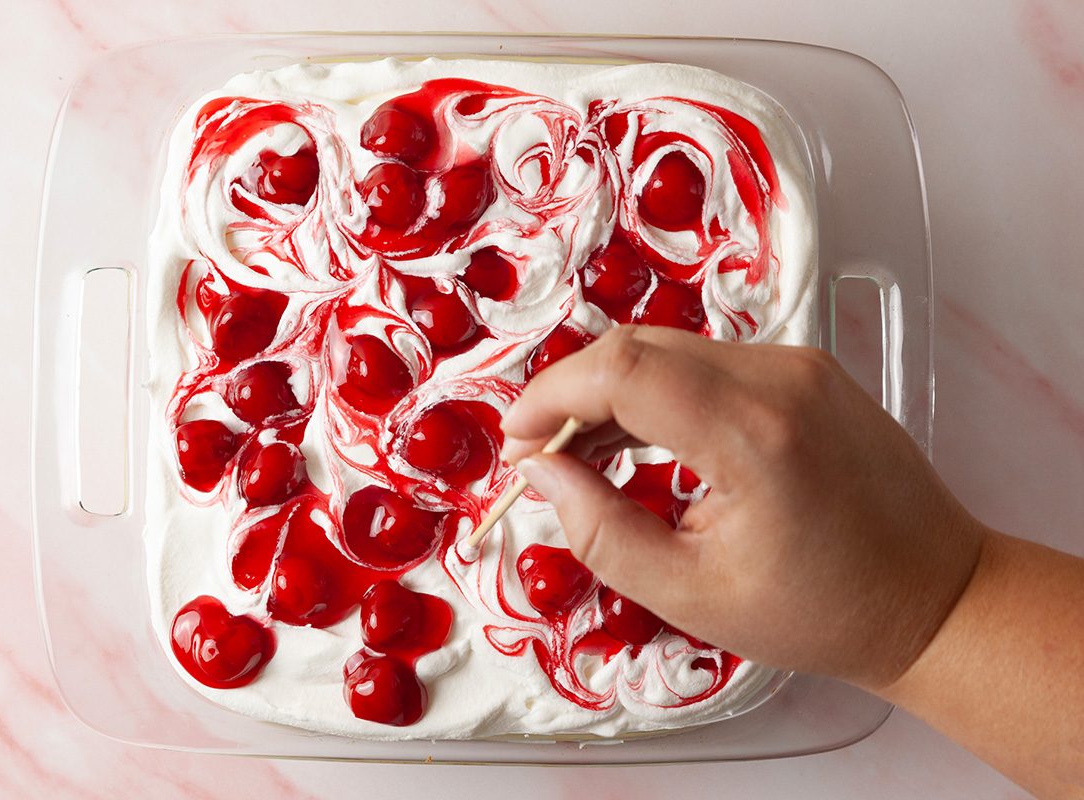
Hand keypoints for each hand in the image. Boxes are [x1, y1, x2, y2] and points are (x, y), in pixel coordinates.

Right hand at [501, 325, 985, 689]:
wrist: (933, 597)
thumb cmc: (824, 610)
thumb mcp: (690, 595)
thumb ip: (598, 531)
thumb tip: (541, 473)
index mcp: (753, 435)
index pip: (621, 369)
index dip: (550, 396)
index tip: (517, 441)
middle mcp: (780, 379)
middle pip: (638, 348)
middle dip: (572, 396)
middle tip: (542, 457)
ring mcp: (800, 366)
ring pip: (669, 350)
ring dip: (613, 394)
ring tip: (586, 458)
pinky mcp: (807, 371)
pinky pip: (708, 362)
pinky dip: (659, 393)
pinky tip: (642, 440)